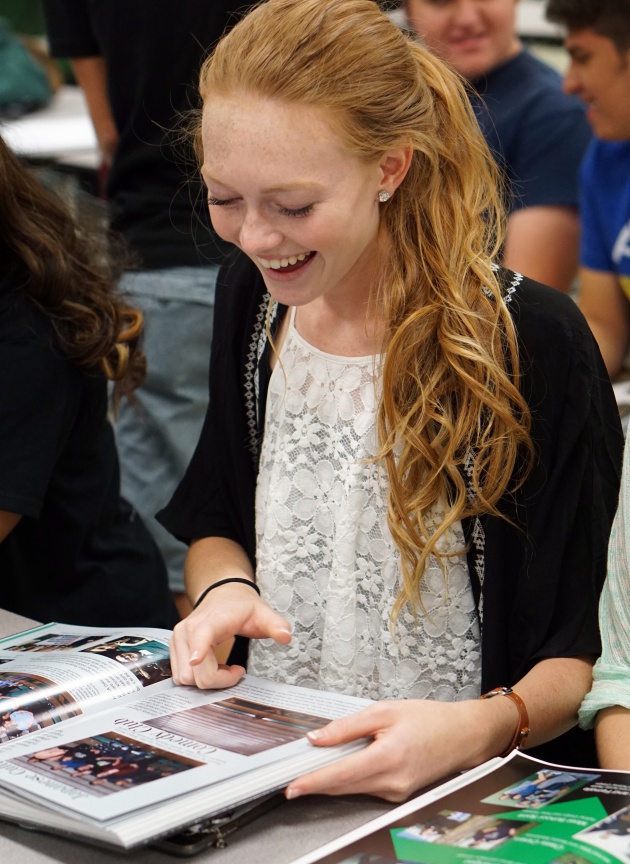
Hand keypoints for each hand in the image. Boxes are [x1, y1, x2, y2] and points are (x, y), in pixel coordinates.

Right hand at [170, 582, 291, 688]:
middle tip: (237, 671)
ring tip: (224, 667)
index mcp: (210, 620)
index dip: (198, 651)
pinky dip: (198, 678)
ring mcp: (178, 640)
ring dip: (207, 680)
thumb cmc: (241, 606)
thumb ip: (275, 624)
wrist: (223, 595)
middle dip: (219, 680)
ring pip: (186, 678)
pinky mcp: (175, 649)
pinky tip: (213, 667)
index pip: (200, 636)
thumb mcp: (262, 612)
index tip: (198, 661)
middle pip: (196, 672)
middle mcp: (187, 630)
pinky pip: (182, 676)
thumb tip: (286, 636)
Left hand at [285, 698, 499, 801]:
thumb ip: (348, 726)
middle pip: (342, 787)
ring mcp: (396, 793)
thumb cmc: (430, 720)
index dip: (313, 782)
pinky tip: (346, 763)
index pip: (340, 775)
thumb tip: (318, 738)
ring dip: (332, 779)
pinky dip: (351, 778)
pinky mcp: (398, 795)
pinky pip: (366, 788)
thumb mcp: (385, 710)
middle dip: (316, 781)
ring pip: (353, 789)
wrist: (464, 735)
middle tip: (291, 773)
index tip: (291, 786)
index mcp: (388, 758)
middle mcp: (392, 782)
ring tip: (318, 762)